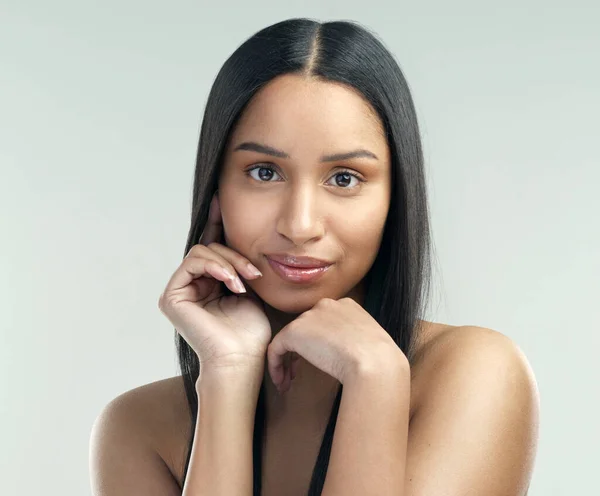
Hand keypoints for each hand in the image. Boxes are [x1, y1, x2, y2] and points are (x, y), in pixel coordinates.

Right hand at [158, 192, 271, 374]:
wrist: (243, 358)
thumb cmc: (250, 331)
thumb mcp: (249, 288)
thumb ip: (239, 265)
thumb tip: (243, 238)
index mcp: (208, 283)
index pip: (212, 248)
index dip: (216, 223)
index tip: (221, 201)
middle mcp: (190, 285)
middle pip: (209, 248)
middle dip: (234, 255)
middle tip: (254, 273)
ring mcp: (178, 291)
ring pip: (201, 252)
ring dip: (227, 262)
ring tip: (244, 282)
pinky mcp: (171, 297)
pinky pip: (192, 263)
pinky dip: (214, 267)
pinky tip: (231, 283)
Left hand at [266, 297, 406, 393]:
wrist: (374, 362)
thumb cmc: (379, 358)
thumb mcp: (369, 341)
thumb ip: (353, 340)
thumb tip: (346, 353)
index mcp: (346, 306)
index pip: (324, 322)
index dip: (317, 344)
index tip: (319, 362)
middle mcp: (326, 305)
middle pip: (305, 329)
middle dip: (300, 352)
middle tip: (297, 374)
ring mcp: (309, 316)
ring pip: (290, 338)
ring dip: (287, 362)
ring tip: (288, 382)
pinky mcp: (294, 331)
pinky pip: (277, 348)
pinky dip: (276, 365)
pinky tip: (281, 382)